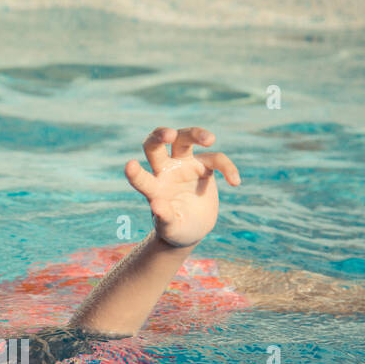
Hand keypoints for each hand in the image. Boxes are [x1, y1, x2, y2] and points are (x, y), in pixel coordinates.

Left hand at [124, 127, 240, 247]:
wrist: (191, 228)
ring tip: (210, 140)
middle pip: (157, 145)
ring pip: (185, 139)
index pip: (141, 178)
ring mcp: (184, 165)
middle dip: (160, 135)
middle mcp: (165, 171)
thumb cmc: (175, 229)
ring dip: (196, 134)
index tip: (130, 166)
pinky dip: (227, 168)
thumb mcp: (170, 228)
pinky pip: (216, 160)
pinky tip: (235, 182)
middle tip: (170, 135)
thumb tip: (156, 204)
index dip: (135, 173)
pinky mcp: (204, 166)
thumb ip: (163, 218)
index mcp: (154, 188)